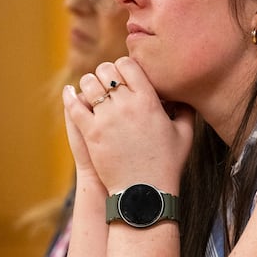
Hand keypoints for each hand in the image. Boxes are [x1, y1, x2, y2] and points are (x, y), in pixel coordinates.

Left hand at [63, 57, 194, 193]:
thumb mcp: (185, 136)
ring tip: (91, 90)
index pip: (128, 64)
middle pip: (106, 70)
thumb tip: (185, 96)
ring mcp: (107, 118)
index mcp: (149, 100)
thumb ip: (186, 111)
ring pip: (88, 84)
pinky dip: (70, 98)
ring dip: (88, 84)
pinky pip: (75, 106)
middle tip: (106, 82)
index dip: (123, 66)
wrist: (145, 192)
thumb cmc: (167, 165)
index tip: (122, 75)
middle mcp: (126, 105)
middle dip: (104, 73)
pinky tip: (70, 94)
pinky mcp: (91, 133)